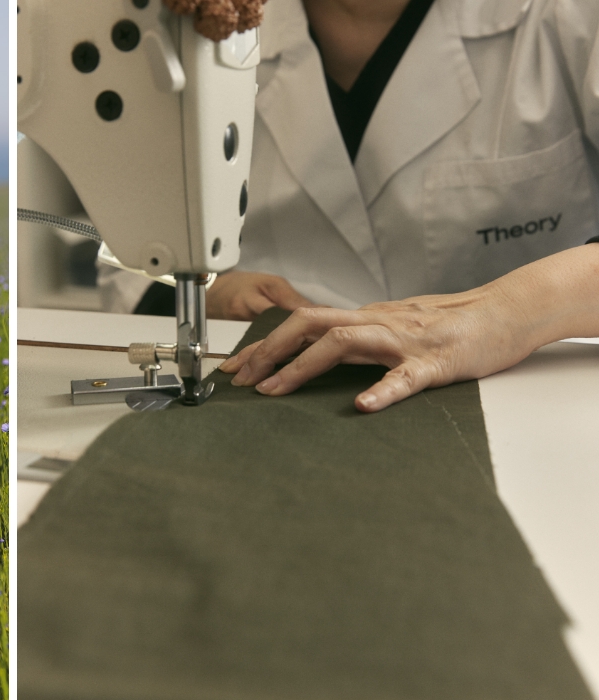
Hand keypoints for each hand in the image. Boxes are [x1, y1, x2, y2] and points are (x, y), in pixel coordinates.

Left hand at [217, 245, 598, 411]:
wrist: (504, 312)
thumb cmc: (449, 324)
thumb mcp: (392, 327)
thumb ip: (357, 339)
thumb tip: (314, 352)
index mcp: (364, 318)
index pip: (302, 323)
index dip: (264, 343)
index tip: (233, 366)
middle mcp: (376, 322)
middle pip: (309, 324)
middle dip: (268, 350)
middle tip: (240, 380)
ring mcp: (404, 340)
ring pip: (344, 343)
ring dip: (303, 366)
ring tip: (275, 391)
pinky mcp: (435, 362)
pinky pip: (405, 376)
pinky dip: (383, 389)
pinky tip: (363, 405)